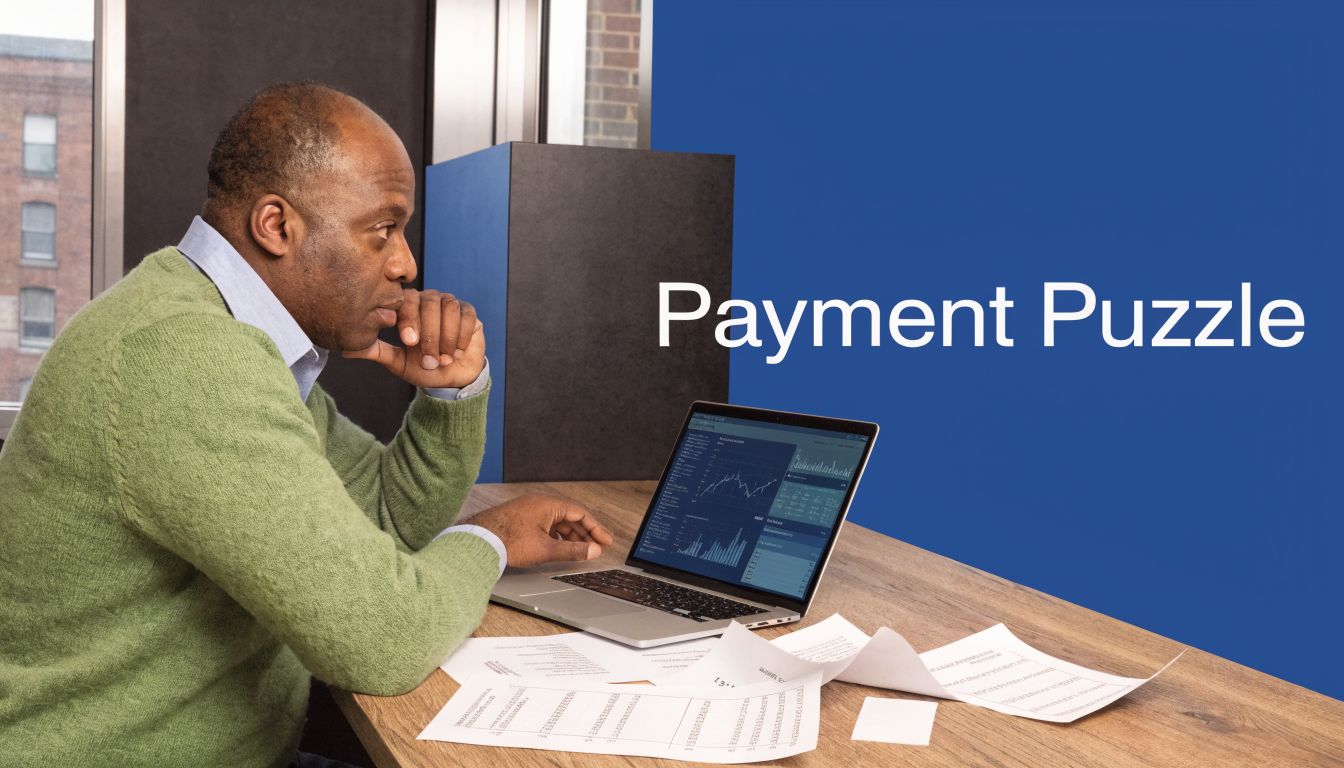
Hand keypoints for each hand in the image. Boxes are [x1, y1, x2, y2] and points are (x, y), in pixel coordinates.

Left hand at [343, 289, 485, 387]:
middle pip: (429, 303)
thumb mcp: (396, 361)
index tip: (409, 342)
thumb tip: (345, 350)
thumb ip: (375, 351)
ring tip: (443, 359)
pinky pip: (466, 316)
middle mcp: (429, 300)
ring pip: (449, 309)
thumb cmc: (422, 367)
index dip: (409, 320)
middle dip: (430, 335)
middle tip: (430, 360)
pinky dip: (461, 335)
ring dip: (446, 338)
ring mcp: (450, 304)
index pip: (406, 301)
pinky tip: (457, 351)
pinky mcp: (469, 312)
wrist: (451, 378)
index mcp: (409, 306)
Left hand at [466, 494, 615, 567]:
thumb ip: (573, 550)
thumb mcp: (546, 549)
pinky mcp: (520, 518)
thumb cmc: (509, 541)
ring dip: (570, 535)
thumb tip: (593, 551)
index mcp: (549, 504)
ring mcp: (528, 509)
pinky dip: (555, 535)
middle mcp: (540, 503)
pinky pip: (545, 524)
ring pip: (557, 521)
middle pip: (569, 516)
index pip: (580, 513)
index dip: (595, 528)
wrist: (478, 541)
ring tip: (579, 550)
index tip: (605, 541)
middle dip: (584, 533)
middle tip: (596, 548)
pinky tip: (557, 547)